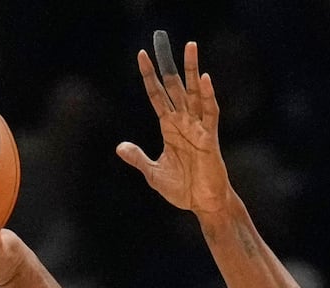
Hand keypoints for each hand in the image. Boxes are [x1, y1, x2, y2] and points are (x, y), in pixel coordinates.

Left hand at [117, 36, 231, 215]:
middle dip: (169, 64)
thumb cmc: (183, 189)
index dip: (150, 76)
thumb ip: (138, 158)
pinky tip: (204, 80)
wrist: (203, 204)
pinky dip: (208, 96)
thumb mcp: (153, 173)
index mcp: (169, 128)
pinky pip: (210, 113)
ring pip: (194, 92)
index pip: (157, 95)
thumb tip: (120, 147)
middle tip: (163, 40)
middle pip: (175, 86)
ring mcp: (198, 128)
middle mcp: (183, 122)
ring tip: (190, 47)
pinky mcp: (210, 138)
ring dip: (192, 70)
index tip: (142, 55)